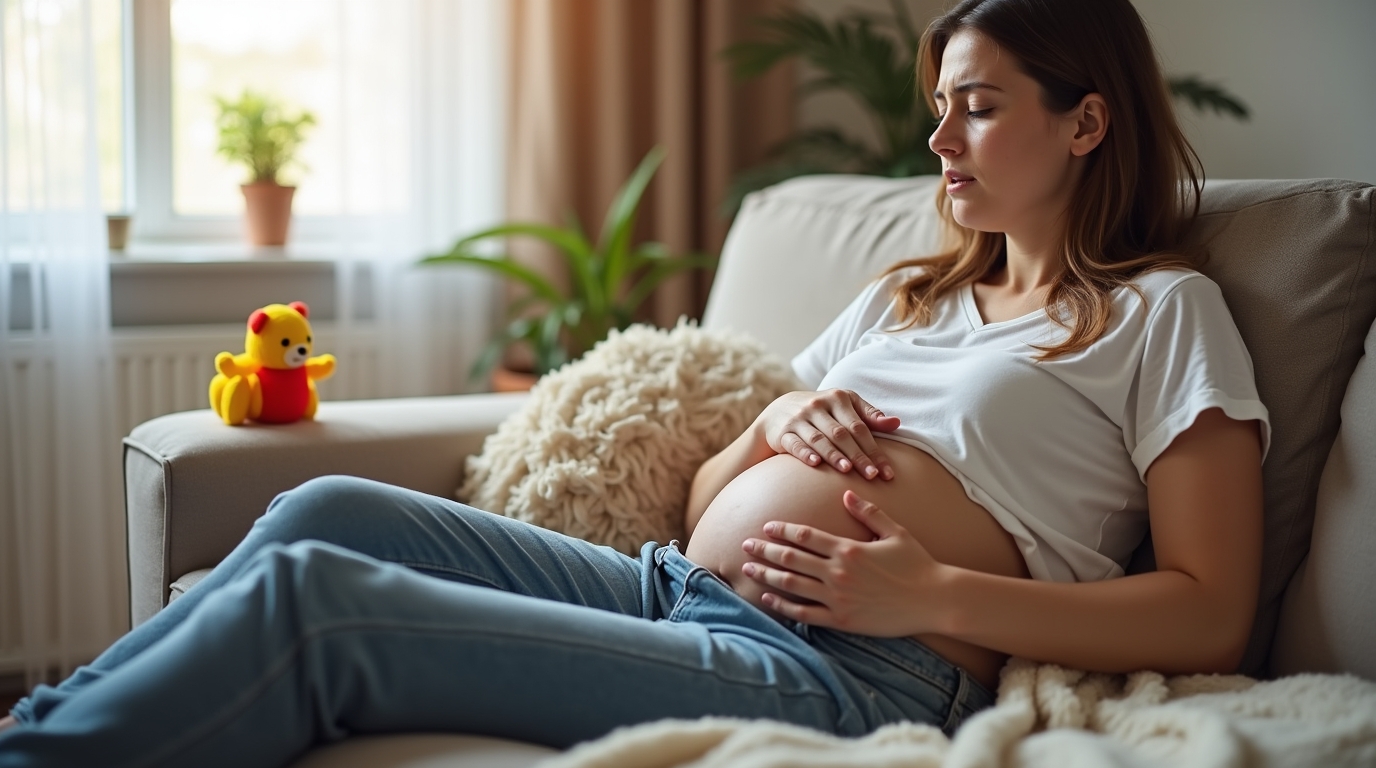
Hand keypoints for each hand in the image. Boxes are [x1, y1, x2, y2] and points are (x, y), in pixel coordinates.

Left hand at [739, 490, 946, 636]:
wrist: (934, 600)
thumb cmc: (917, 564)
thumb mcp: (894, 531)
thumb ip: (868, 512)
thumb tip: (846, 493)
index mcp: (848, 548)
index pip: (805, 536)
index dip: (783, 529)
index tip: (766, 525)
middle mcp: (838, 573)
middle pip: (791, 558)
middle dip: (765, 549)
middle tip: (744, 543)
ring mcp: (838, 598)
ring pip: (792, 586)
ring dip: (766, 576)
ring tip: (748, 569)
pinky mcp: (842, 620)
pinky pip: (805, 614)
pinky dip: (783, 607)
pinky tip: (767, 599)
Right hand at [757, 390, 900, 479]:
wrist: (780, 409)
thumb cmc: (822, 411)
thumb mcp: (845, 406)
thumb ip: (869, 415)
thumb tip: (896, 423)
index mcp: (838, 398)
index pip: (860, 427)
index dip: (874, 450)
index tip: (886, 471)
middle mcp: (818, 406)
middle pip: (841, 434)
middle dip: (858, 456)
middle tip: (872, 476)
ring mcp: (799, 418)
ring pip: (819, 438)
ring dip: (834, 455)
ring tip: (847, 470)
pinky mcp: (782, 431)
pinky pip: (794, 443)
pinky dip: (805, 453)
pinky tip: (815, 463)